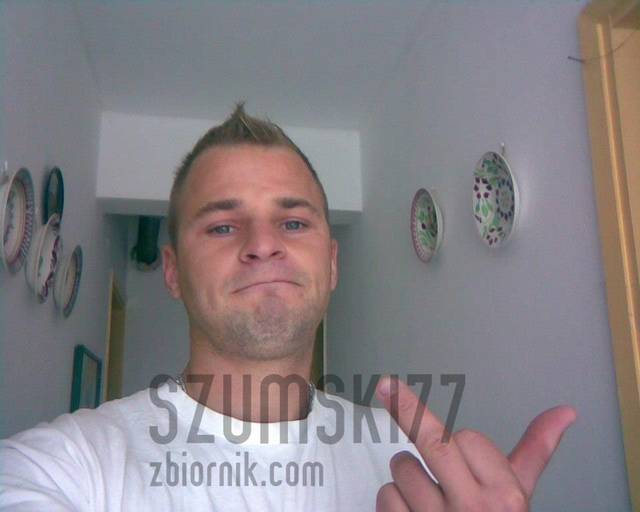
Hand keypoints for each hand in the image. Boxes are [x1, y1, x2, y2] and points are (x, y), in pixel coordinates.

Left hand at [375, 376, 575, 510]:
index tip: (464, 460)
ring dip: (406, 475)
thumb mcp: (519, 494)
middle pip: (432, 441)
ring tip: (427, 499)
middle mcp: (473, 508)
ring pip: (403, 468)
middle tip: (384, 385)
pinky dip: (391, 500)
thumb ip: (536, 450)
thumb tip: (565, 411)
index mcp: (505, 495)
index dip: (461, 443)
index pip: (468, 438)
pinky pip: (385, 494)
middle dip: (406, 409)